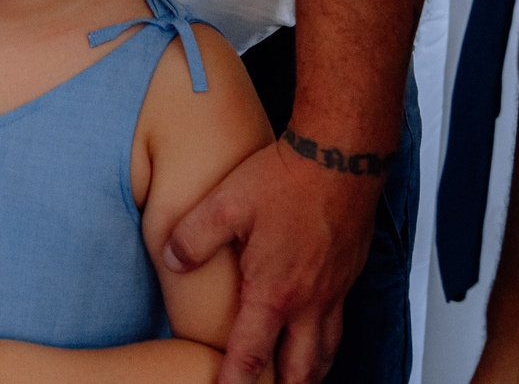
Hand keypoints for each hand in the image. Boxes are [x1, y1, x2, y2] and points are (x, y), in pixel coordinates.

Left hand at [164, 138, 383, 383]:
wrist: (341, 157)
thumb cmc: (286, 179)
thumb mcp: (225, 203)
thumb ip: (192, 237)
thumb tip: (170, 259)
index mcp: (275, 292)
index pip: (252, 355)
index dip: (235, 382)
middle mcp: (310, 302)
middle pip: (300, 370)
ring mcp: (334, 291)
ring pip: (326, 352)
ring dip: (308, 373)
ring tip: (294, 380)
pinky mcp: (348, 275)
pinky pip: (338, 325)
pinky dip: (325, 343)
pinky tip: (314, 335)